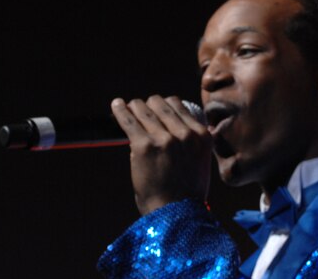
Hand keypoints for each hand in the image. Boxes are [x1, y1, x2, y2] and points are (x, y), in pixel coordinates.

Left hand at [111, 95, 212, 215]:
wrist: (176, 213)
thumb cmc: (187, 192)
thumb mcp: (200, 161)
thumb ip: (193, 142)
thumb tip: (176, 128)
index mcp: (201, 135)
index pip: (179, 105)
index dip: (165, 105)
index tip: (156, 109)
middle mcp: (185, 133)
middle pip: (162, 103)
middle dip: (149, 104)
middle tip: (141, 108)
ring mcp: (164, 138)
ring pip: (145, 109)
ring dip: (135, 106)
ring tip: (127, 106)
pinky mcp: (144, 146)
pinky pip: (129, 121)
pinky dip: (121, 111)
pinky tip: (116, 105)